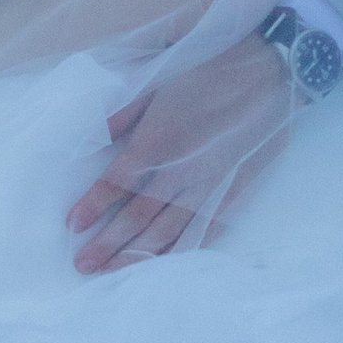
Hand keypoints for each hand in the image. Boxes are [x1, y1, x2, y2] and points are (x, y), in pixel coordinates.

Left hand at [64, 40, 293, 274]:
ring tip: (113, 272)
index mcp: (156, 140)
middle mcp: (180, 170)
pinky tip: (167, 262)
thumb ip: (124, 114)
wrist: (270, 69)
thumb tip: (96, 138)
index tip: (72, 225)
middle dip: (107, 243)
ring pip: (169, 230)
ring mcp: (209, 184)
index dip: (92, 205)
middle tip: (82, 265)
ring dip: (139, 254)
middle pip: (138, 216)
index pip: (115, 182)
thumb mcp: (158, 81)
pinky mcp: (236, 190)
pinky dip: (184, 247)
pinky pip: (205, 227)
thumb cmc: (209, 69)